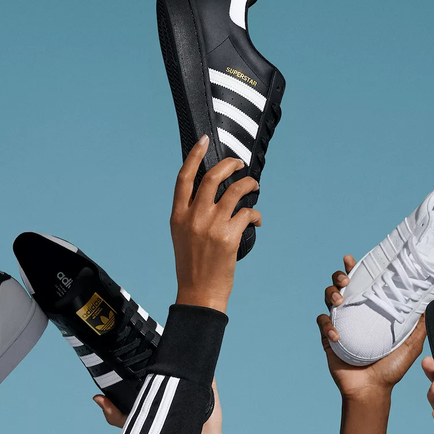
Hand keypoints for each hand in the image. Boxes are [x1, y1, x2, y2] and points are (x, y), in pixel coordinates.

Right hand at [170, 136, 261, 312]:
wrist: (198, 292)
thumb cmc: (192, 265)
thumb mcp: (181, 235)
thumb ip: (190, 213)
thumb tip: (209, 193)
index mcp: (178, 216)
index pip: (183, 178)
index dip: (194, 156)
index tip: (204, 141)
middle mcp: (193, 217)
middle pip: (212, 177)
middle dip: (229, 165)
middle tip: (239, 164)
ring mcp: (211, 226)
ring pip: (235, 191)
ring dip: (249, 185)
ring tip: (254, 187)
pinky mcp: (229, 236)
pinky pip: (247, 213)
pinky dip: (255, 214)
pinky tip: (256, 221)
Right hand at [316, 255, 426, 400]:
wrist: (372, 390)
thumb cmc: (391, 368)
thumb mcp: (411, 343)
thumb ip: (420, 321)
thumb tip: (432, 295)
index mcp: (371, 311)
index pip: (362, 284)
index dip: (355, 269)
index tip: (352, 259)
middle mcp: (354, 314)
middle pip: (340, 286)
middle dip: (339, 277)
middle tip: (346, 280)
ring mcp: (339, 325)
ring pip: (328, 299)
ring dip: (331, 294)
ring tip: (339, 301)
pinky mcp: (328, 338)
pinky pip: (323, 323)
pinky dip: (327, 325)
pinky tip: (337, 335)